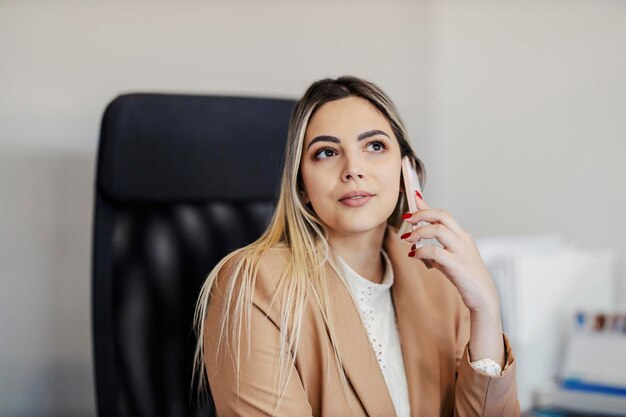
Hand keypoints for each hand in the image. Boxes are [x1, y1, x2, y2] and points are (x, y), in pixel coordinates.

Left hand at [401, 191, 499, 314]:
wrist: (483, 296)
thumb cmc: (465, 277)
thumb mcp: (449, 259)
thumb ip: (435, 251)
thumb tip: (415, 245)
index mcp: (462, 236)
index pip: (443, 215)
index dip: (427, 205)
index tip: (414, 197)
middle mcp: (463, 239)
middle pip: (442, 215)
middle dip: (422, 213)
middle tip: (407, 218)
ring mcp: (462, 251)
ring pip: (439, 230)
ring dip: (419, 232)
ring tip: (408, 239)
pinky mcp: (458, 265)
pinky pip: (436, 252)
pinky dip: (421, 251)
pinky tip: (414, 255)